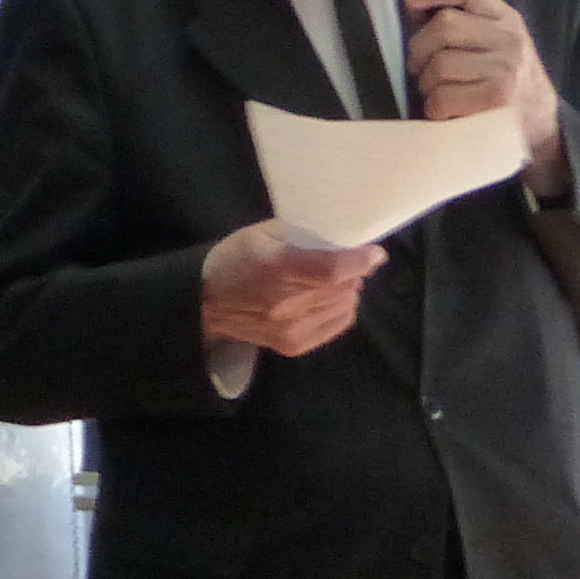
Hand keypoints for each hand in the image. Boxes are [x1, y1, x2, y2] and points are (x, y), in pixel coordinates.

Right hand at [202, 219, 379, 357]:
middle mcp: (286, 303)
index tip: (374, 253)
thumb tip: (345, 241)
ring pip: (346, 305)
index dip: (360, 261)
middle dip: (352, 272)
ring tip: (328, 282)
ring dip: (346, 290)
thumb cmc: (235, 259)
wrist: (205, 302)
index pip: (334, 270)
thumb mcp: (261, 234)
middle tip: (341, 263)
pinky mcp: (296, 344)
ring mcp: (292, 328)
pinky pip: (341, 322)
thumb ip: (304, 235)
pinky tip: (326, 300)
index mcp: (276, 267)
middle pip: (344, 288)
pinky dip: (342, 308)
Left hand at [405, 0, 566, 190]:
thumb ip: (466, 26)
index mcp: (507, 20)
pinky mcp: (497, 99)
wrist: (543, 128)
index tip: (411, 0)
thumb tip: (413, 7)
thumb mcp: (497, 45)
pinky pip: (442, 97)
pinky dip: (435, 109)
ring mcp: (505, 69)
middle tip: (424, 69)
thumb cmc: (507, 83)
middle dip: (420, 51)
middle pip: (443, 27)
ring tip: (443, 94)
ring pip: (438, 65)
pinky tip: (449, 112)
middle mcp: (510, 40)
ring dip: (428, 85)